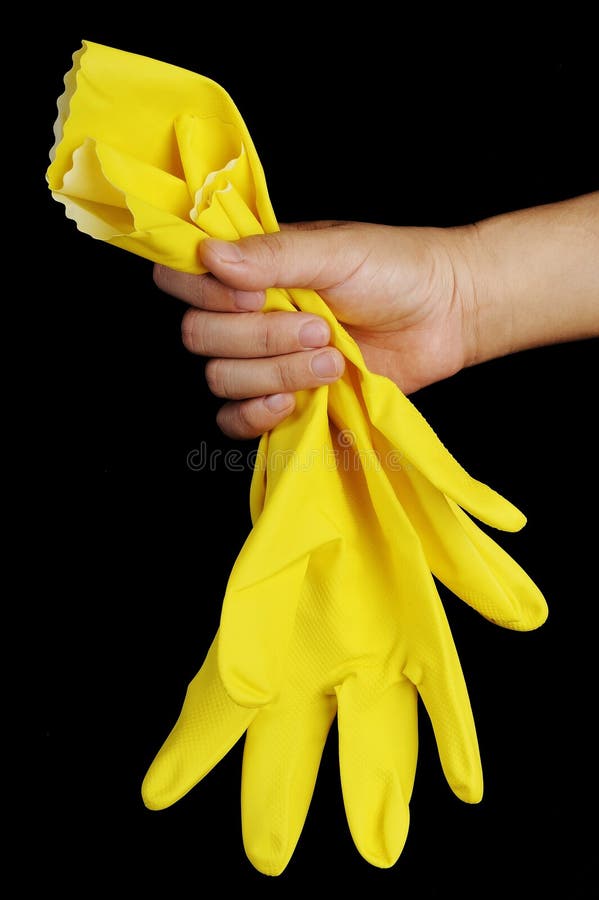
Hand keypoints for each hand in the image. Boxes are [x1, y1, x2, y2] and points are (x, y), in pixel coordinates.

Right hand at [154, 221, 473, 437]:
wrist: (446, 315)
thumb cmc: (395, 269)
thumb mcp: (336, 252)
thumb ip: (273, 255)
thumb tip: (209, 255)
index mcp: (250, 269)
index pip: (182, 279)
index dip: (206, 292)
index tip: (254, 294)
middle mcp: (247, 314)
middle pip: (201, 337)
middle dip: (260, 337)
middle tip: (318, 327)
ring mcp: (264, 360)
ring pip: (223, 378)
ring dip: (277, 372)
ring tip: (332, 358)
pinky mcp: (284, 400)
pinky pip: (237, 421)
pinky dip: (257, 414)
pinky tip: (293, 401)